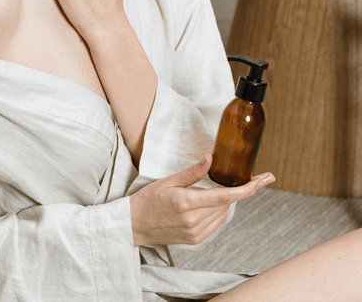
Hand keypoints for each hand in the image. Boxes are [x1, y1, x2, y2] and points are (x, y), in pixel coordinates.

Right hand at [129, 153, 274, 246]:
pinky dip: (217, 212)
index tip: (264, 179)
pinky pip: (216, 224)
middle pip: (227, 203)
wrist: (134, 225)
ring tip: (209, 191)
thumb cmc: (147, 200)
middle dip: (232, 190)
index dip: (249, 188)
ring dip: (224, 201)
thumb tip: (211, 158)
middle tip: (233, 178)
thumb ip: (192, 172)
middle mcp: (194, 220)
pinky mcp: (196, 240)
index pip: (226, 195)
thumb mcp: (167, 181)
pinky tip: (208, 204)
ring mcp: (196, 232)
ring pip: (223, 214)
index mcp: (187, 202)